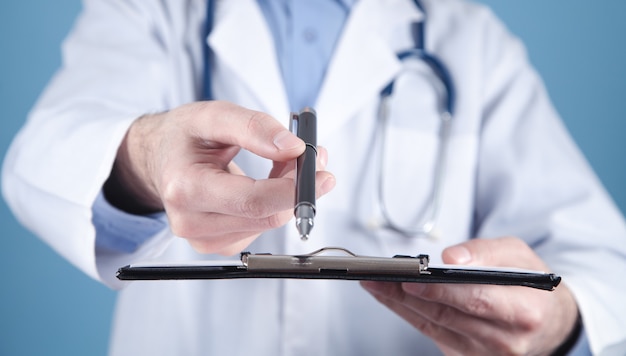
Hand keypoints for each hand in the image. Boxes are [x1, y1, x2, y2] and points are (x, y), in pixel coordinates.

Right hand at [104, 101, 334, 254]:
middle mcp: (191, 222)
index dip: (293, 187)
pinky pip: (262, 227)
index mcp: (185, 188)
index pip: (252, 201)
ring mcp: (204, 240)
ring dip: (288, 192)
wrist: (160, 157)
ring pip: (269, 222)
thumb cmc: (185, 135)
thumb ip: (254, 127)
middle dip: (299, 186)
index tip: (321, 169)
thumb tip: (294, 148)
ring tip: (282, 161)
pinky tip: (267, 183)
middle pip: (266, 215)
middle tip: (314, 156)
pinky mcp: (218, 245)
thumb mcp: (214, 115)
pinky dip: (275, 203)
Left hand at [361, 237, 578, 354]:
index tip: (410, 278)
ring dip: (398, 303)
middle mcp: (505, 340)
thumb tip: (450, 258)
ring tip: (374, 281)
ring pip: (432, 325)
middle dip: (407, 295)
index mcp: (524, 311)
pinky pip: (430, 332)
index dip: (440, 291)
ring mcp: (484, 353)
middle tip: (378, 276)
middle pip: (447, 316)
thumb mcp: (518, 255)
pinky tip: (388, 296)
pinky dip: (406, 312)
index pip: (476, 301)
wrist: (546, 321)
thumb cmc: (528, 283)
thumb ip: (486, 252)